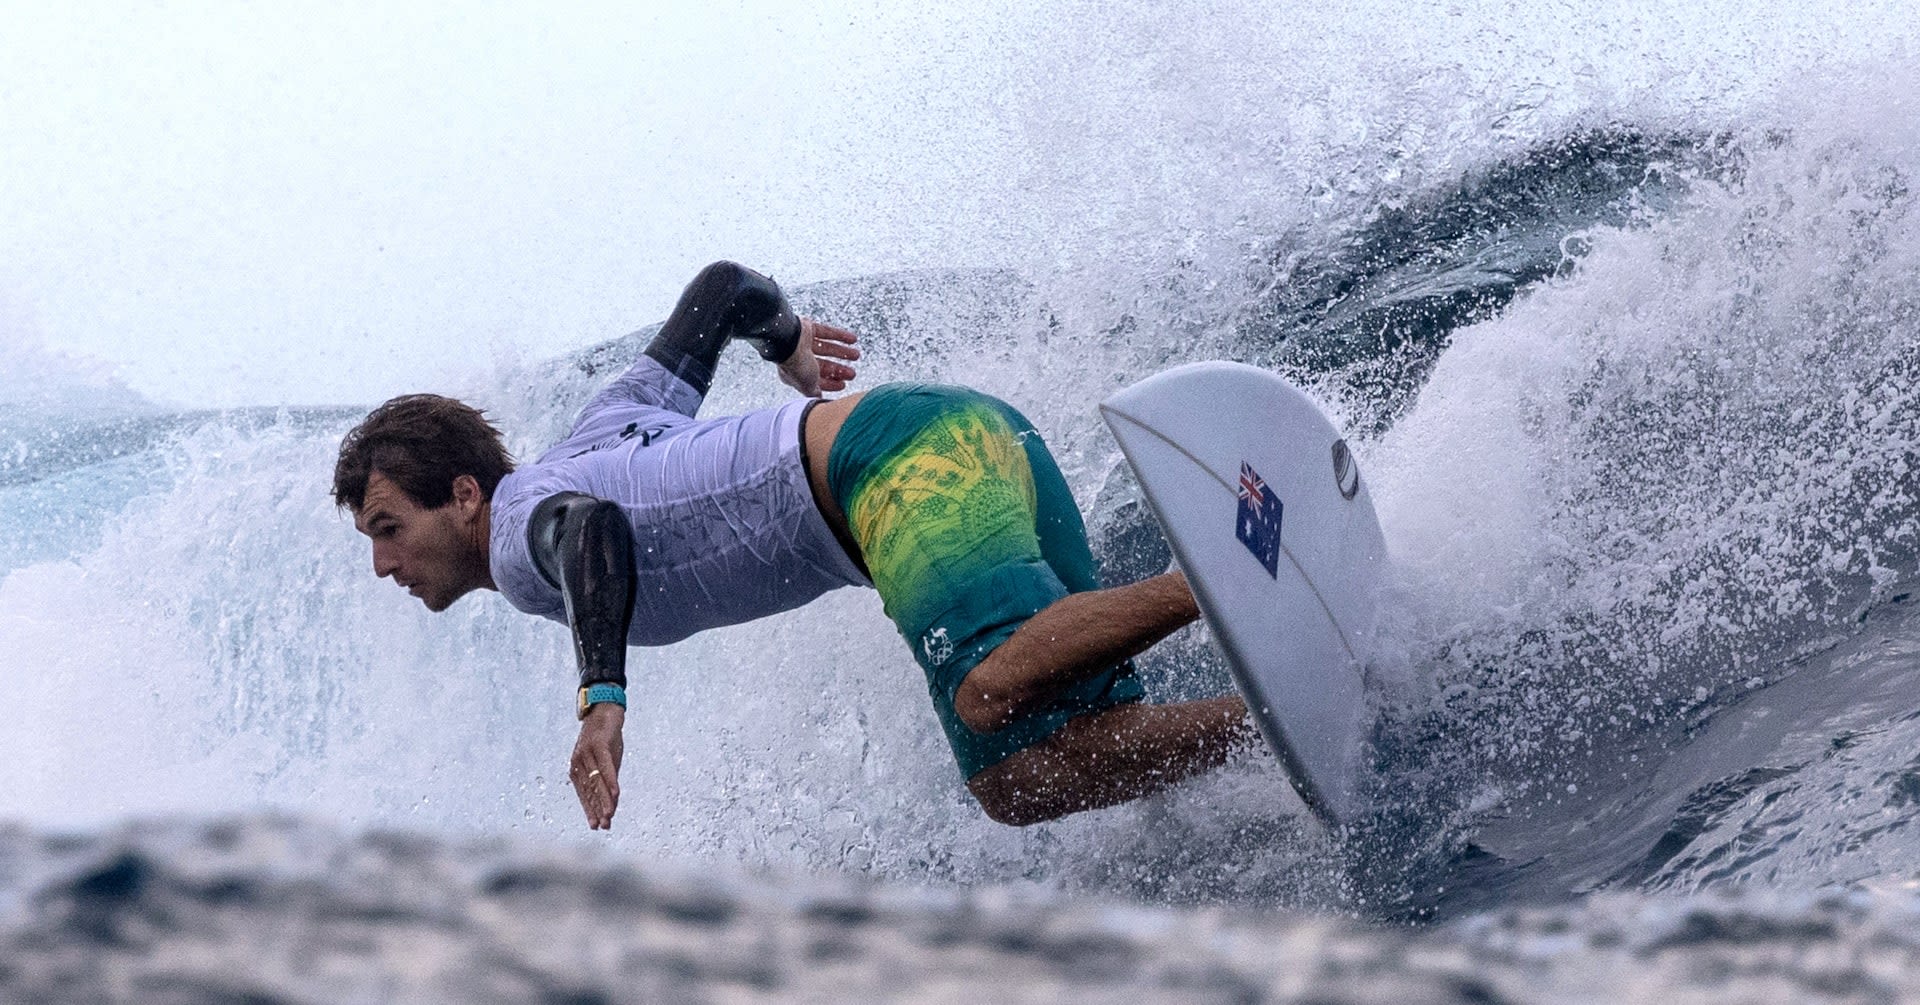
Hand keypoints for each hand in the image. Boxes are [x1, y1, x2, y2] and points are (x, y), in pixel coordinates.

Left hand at [570, 703, 624, 829]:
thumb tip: (612, 799)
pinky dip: (611, 781)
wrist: (605, 708)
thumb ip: (607, 777)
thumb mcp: (606, 759)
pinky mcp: (598, 744)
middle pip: (589, 790)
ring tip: (609, 815)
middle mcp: (578, 762)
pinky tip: (616, 794)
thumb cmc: (605, 736)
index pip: (584, 793)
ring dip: (604, 800)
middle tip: (604, 826)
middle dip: (597, 809)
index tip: (596, 826)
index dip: (590, 810)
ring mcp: (587, 753)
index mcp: (577, 767)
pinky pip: (606, 767)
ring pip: (597, 781)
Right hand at [778, 319, 860, 396]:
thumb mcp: (807, 385)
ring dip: (842, 352)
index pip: (815, 381)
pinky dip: (840, 335)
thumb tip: (819, 400)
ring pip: (826, 348)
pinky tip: (853, 339)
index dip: (830, 384)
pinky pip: (826, 332)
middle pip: (822, 365)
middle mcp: (797, 358)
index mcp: (794, 374)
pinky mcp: (807, 328)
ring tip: (856, 355)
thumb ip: (813, 392)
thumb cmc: (795, 365)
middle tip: (852, 374)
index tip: (842, 385)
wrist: (787, 342)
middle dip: (838, 370)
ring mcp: (802, 343)